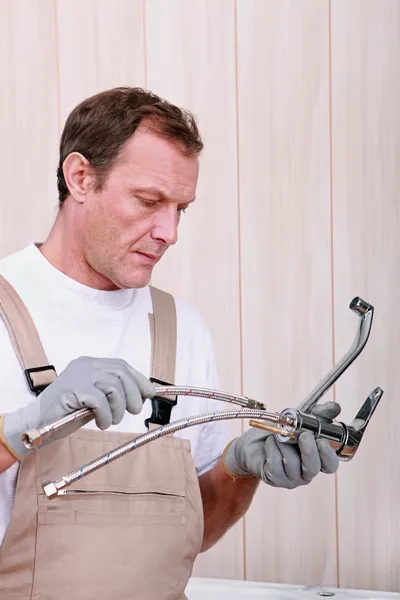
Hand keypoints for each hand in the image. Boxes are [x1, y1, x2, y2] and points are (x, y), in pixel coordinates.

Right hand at [0, 356, 154, 459]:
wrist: (37, 423)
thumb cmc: (68, 413)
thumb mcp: (96, 400)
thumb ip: (114, 394)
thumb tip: (143, 395)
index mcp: (91, 364)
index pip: (122, 366)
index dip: (139, 380)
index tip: (150, 394)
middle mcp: (85, 365)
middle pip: (120, 373)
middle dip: (133, 393)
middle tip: (133, 411)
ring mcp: (78, 375)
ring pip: (113, 386)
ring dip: (118, 407)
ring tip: (112, 420)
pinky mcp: (73, 389)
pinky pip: (99, 400)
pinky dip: (105, 414)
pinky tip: (101, 423)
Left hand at [223, 401, 340, 488]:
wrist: (252, 442)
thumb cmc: (280, 433)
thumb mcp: (300, 420)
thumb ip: (319, 414)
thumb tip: (335, 407)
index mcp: (316, 460)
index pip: (330, 465)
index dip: (328, 455)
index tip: (322, 440)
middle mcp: (305, 473)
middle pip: (313, 468)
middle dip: (309, 451)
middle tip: (304, 435)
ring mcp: (289, 478)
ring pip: (292, 464)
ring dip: (285, 444)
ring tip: (278, 434)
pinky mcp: (273, 478)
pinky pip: (275, 465)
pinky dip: (272, 449)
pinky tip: (270, 442)